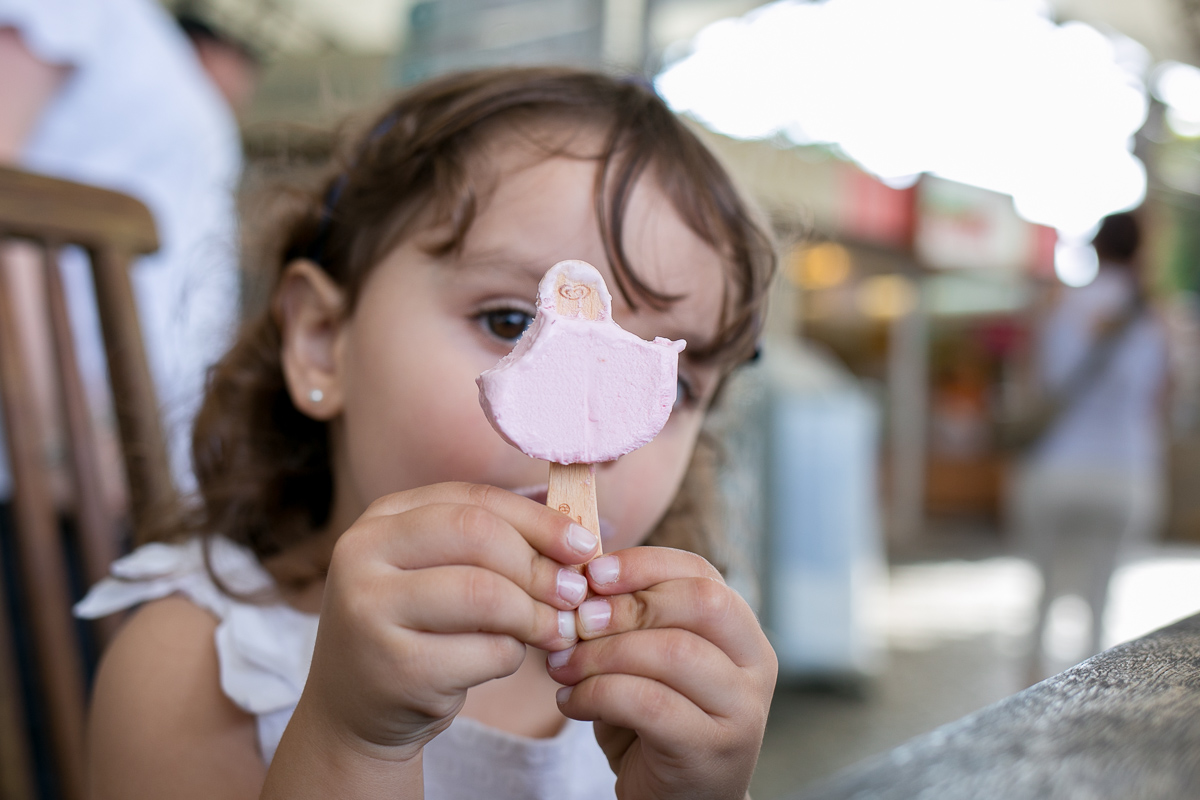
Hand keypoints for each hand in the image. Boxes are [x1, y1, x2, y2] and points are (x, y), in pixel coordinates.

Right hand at [297, 482, 598, 762]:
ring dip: (535, 614)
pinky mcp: (395, 667)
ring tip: (557, 629)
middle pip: (478, 536)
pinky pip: (484, 651)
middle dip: (539, 566)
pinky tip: (507, 658)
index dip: (538, 520)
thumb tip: (576, 529)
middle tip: (576, 594)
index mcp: (382, 518)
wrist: (357, 710)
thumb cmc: (418, 628)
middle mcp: (362, 553)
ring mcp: (370, 610)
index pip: (474, 500)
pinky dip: (512, 656)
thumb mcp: (442, 571)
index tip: (584, 545)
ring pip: (484, 594)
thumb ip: (496, 542)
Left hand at [547, 547, 776, 799]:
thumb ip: (628, 621)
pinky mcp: (713, 750)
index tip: (593, 574)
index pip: (702, 574)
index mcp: (741, 632)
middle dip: (628, 605)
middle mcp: (755, 665)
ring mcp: (742, 710)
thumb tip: (578, 579)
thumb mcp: (645, 662)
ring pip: (673, 652)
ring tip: (562, 666)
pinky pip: (650, 704)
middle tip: (576, 620)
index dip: (646, 564)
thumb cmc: (653, 723)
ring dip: (603, 654)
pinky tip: (572, 701)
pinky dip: (598, 695)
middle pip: (700, 603)